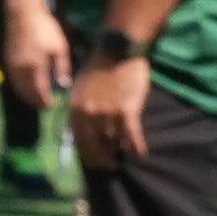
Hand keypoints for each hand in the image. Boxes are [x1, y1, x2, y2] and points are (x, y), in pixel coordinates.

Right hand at [2, 0, 68, 108]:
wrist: (23, 13)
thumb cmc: (45, 28)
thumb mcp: (60, 47)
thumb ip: (62, 68)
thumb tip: (64, 85)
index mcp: (35, 67)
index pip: (39, 92)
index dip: (45, 101)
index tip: (51, 106)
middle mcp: (20, 69)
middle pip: (26, 93)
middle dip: (35, 101)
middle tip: (43, 106)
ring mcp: (11, 64)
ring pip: (17, 88)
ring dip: (26, 96)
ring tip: (36, 100)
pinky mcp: (6, 59)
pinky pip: (12, 80)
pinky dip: (19, 87)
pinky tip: (26, 86)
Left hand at [69, 52, 150, 169]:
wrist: (117, 50)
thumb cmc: (99, 65)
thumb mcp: (80, 87)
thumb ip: (81, 107)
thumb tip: (84, 126)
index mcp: (75, 109)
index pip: (79, 141)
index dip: (88, 155)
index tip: (96, 161)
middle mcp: (89, 115)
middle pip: (96, 146)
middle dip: (103, 159)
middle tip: (111, 165)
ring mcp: (108, 114)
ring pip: (115, 141)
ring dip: (121, 150)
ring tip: (127, 154)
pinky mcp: (127, 111)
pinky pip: (132, 135)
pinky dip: (137, 146)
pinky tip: (141, 153)